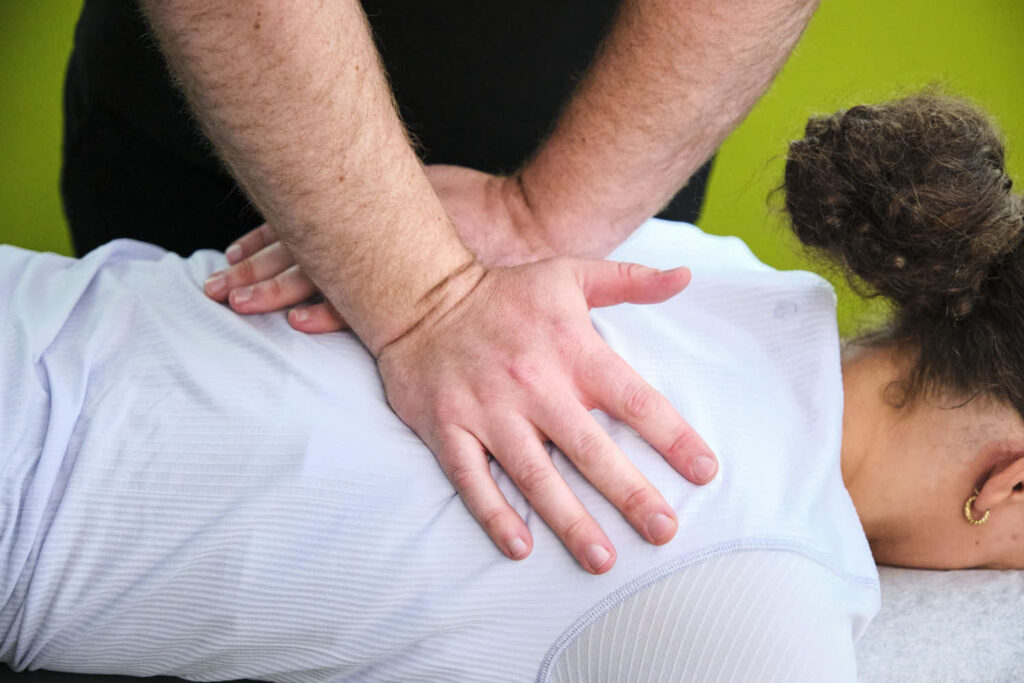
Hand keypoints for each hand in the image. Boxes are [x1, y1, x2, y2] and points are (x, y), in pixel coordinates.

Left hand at [203, 165, 556, 330]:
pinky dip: (330, 314)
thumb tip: (343, 193)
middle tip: (214, 288)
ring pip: (322, 278)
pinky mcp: (421, 297)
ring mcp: (396, 266)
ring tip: (237, 303)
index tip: (231, 255)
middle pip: (299, 251)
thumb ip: (389, 193)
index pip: (302, 222)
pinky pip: (366, 308)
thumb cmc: (486, 208)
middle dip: (253, 272)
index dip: (262, 242)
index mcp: (374, 206)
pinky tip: (300, 323)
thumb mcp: (430, 184)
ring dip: (275, 292)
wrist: (539, 229)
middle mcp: (378, 232)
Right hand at [376, 257, 716, 572]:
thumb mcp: (570, 274)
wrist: (419, 295)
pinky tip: (521, 547)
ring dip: (569, 520)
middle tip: (663, 530)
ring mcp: (487, 410)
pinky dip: (494, 513)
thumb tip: (685, 276)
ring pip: (534, 474)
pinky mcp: (447, 427)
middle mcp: (533, 384)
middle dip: (629, 493)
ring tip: (602, 559)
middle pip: (590, 447)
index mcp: (571, 349)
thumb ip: (630, 281)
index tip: (705, 471)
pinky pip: (472, 478)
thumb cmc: (504, 292)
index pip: (633, 399)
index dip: (673, 437)